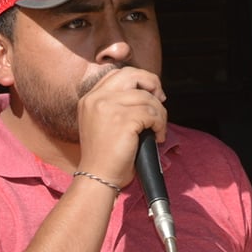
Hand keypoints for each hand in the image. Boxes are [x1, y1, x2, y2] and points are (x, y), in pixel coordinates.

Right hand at [73, 65, 166, 186]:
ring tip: (157, 130)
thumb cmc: (103, 157)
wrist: (97, 177)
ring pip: (147, 98)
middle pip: (133, 75)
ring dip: (160, 114)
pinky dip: (161, 125)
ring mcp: (109, 107)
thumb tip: (147, 94)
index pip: (119, 74)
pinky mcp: (124, 119)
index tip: (150, 93)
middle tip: (161, 99)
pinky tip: (157, 137)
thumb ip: (115, 105)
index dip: (139, 80)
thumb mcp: (101, 123)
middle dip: (152, 84)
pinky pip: (153, 114)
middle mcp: (97, 98)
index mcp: (90, 98)